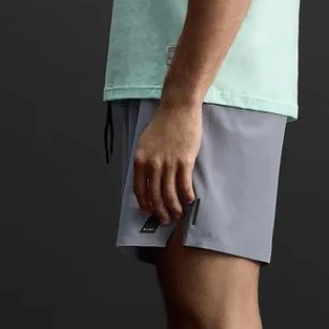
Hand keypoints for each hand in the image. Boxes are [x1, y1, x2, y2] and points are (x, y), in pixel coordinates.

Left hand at [134, 102, 201, 223]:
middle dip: (160, 211)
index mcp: (140, 160)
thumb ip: (145, 161)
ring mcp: (169, 163)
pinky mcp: (184, 161)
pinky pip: (184, 184)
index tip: (149, 212)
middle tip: (165, 219)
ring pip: (170, 193)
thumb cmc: (163, 124)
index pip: (139, 189)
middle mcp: (152, 164)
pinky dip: (187, 195)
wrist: (178, 108)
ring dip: (174, 207)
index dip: (144, 203)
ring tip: (178, 214)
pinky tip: (190, 201)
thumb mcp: (145, 143)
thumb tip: (148, 180)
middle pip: (155, 195)